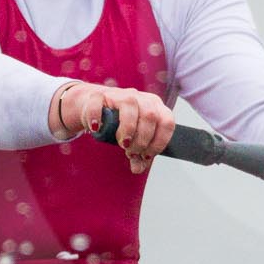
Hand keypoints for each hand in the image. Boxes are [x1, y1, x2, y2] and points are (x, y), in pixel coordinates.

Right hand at [55, 81, 174, 173]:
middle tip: (131, 152)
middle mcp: (140, 98)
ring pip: (130, 105)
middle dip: (142, 140)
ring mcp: (120, 94)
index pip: (167, 122)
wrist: (98, 107)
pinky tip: (96, 129)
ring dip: (127, 129)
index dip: (159, 142)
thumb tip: (138, 168)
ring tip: (122, 143)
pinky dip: (97, 118)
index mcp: (155, 107)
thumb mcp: (134, 140)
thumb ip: (139, 155)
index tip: (147, 155)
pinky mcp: (99, 95)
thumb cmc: (121, 124)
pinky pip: (99, 103)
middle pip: (150, 115)